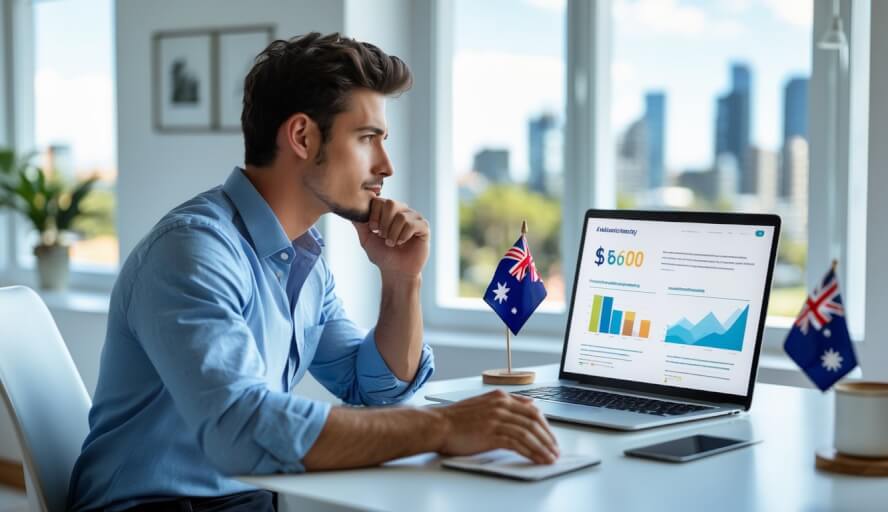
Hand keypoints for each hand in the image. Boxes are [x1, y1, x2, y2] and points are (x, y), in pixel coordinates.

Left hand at [353, 198, 429, 276]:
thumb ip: (359, 223)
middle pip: (391, 203)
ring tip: (393, 243)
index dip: (374, 215)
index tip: (373, 230)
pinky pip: (412, 225)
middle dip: (383, 224)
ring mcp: (414, 218)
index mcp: (389, 211)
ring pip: (401, 216)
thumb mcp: (366, 238)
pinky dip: (403, 236)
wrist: (396, 272)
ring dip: (393, 234)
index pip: (379, 200)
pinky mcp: (423, 227)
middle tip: (383, 237)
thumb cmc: (382, 255)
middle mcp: (403, 210)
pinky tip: (402, 243)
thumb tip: (349, 210)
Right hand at [435, 389, 559, 463]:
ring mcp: (497, 419)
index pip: (532, 409)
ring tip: (550, 458)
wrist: (436, 425)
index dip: (545, 424)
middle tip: (555, 449)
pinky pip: (518, 444)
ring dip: (543, 447)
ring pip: (529, 432)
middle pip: (534, 420)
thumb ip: (505, 403)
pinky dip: (531, 452)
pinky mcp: (492, 433)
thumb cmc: (455, 419)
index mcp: (500, 397)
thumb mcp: (483, 403)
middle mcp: (501, 405)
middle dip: (548, 437)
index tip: (550, 436)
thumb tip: (528, 404)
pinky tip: (537, 459)